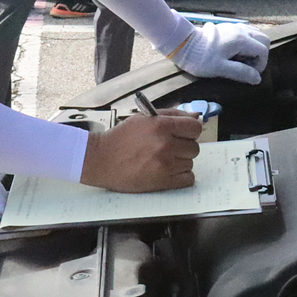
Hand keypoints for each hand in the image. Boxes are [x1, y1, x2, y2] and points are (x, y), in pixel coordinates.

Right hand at [79, 113, 201, 192]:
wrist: (100, 160)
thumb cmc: (120, 139)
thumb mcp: (143, 119)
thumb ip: (171, 115)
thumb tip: (195, 117)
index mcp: (160, 125)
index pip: (195, 128)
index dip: (190, 131)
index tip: (183, 134)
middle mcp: (165, 144)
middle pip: (194, 147)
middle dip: (183, 147)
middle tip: (168, 148)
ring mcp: (165, 164)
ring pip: (190, 163)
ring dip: (180, 162)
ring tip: (162, 160)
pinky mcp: (163, 181)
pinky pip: (188, 179)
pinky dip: (181, 177)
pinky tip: (167, 172)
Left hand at [168, 20, 269, 84]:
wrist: (182, 43)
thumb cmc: (199, 58)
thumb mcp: (220, 68)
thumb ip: (241, 72)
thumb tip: (257, 78)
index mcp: (241, 40)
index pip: (263, 51)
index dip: (260, 65)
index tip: (248, 74)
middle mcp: (240, 30)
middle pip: (263, 40)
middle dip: (259, 55)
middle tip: (245, 66)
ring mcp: (234, 27)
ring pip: (255, 35)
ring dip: (253, 48)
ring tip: (239, 60)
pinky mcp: (227, 27)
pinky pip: (245, 33)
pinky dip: (246, 43)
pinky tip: (233, 52)